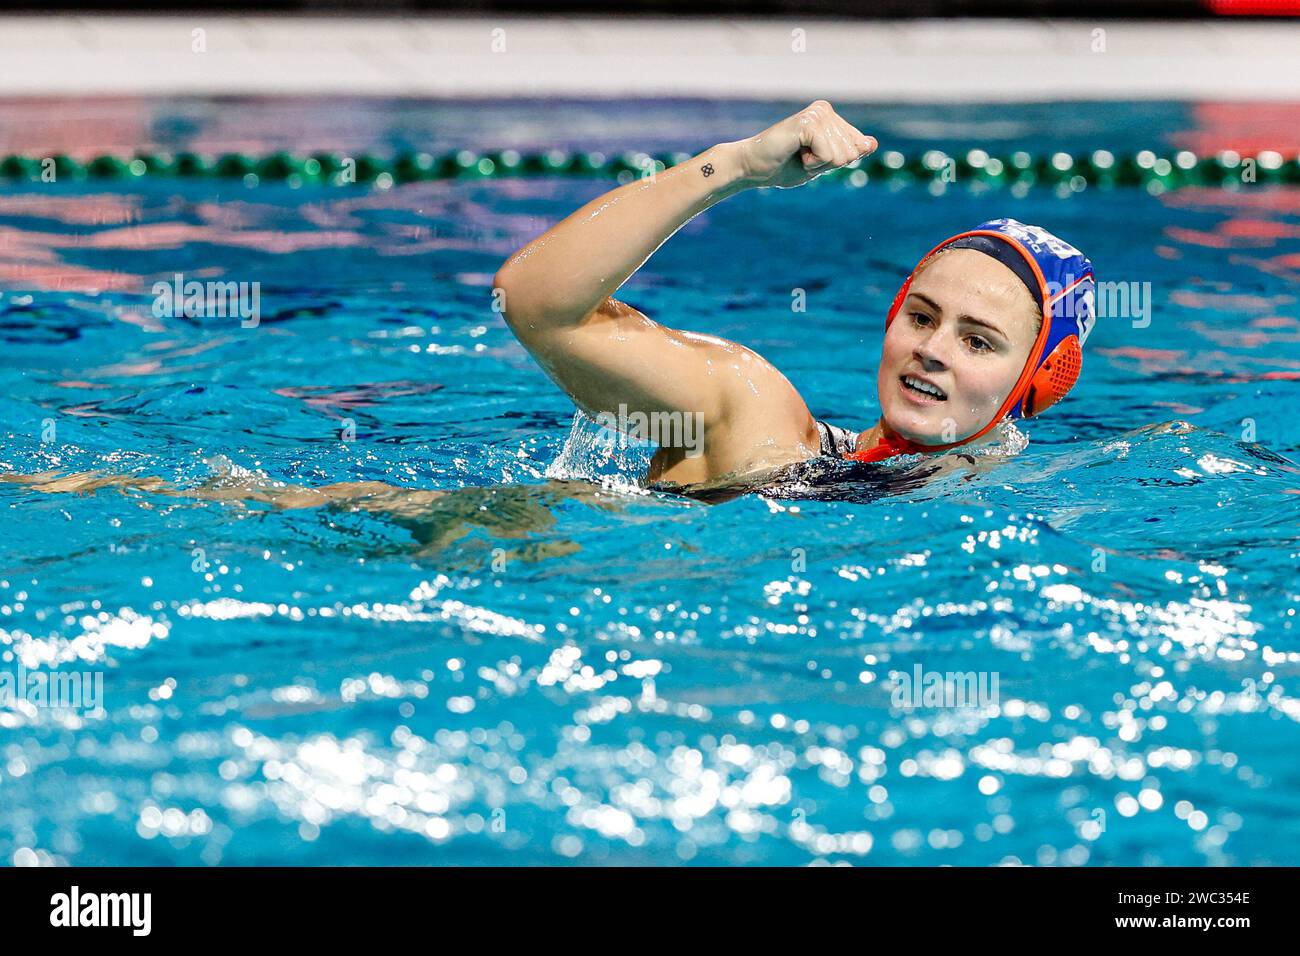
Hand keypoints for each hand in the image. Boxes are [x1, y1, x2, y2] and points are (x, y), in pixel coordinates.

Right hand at [733, 100, 876, 189]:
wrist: (751, 167)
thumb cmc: (782, 167)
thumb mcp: (822, 164)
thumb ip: (846, 154)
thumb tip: (872, 144)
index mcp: (831, 117)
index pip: (857, 147)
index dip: (835, 163)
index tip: (809, 158)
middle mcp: (826, 110)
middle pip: (852, 152)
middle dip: (827, 165)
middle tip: (801, 157)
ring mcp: (818, 114)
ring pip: (842, 156)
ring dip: (818, 165)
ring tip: (796, 155)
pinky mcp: (810, 123)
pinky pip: (829, 156)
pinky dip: (812, 164)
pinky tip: (795, 153)